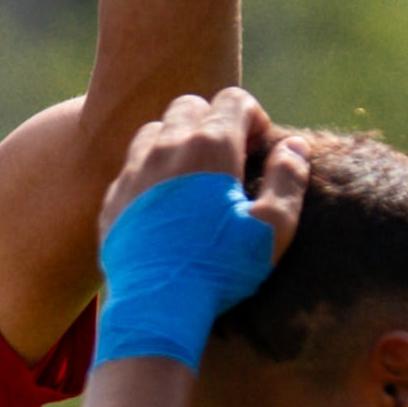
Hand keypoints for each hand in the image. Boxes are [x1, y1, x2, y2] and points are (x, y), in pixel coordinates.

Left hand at [98, 86, 307, 249]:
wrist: (157, 306)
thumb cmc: (220, 269)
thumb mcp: (273, 229)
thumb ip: (288, 179)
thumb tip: (294, 146)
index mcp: (210, 147)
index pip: (234, 100)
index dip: (253, 117)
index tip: (257, 147)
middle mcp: (166, 147)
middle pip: (190, 106)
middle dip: (213, 122)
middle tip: (228, 160)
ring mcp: (133, 171)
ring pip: (155, 130)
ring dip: (177, 141)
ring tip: (193, 178)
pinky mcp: (112, 199)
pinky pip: (131, 167)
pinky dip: (150, 172)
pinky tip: (164, 206)